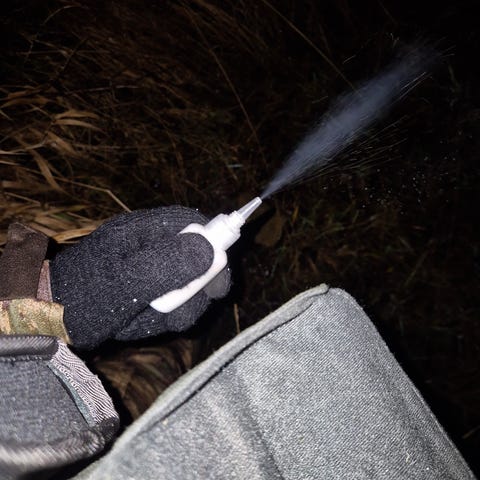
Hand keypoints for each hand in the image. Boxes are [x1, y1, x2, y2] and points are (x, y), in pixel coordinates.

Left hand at [50, 207, 230, 348]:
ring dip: (177, 308)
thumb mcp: (125, 282)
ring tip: (147, 317)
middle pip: (200, 259)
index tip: (217, 282)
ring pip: (191, 285)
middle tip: (173, 310)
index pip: (196, 226)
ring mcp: (155, 267)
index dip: (215, 249)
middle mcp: (156, 245)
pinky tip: (144, 320)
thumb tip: (212, 250)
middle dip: (192, 290)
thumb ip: (167, 266)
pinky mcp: (153, 287)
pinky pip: (177, 302)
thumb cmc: (83, 295)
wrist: (53, 318)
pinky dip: (167, 316)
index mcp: (147, 229)